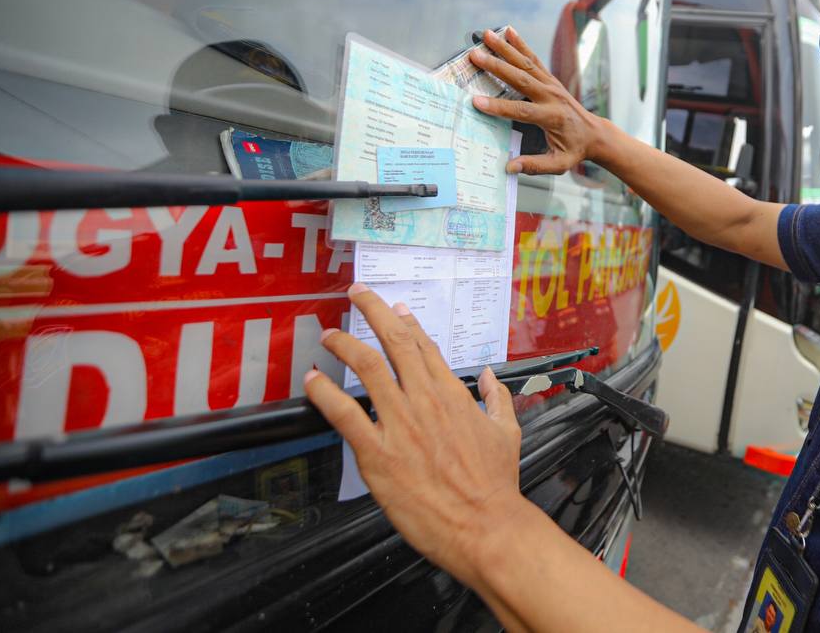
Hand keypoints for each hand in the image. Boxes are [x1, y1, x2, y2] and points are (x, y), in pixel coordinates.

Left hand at [303, 284, 526, 591]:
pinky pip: (345, 415)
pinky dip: (325, 394)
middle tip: (357, 294)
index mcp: (453, 395)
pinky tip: (313, 381)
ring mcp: (400, 425)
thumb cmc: (496, 484)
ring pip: (366, 368)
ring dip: (344, 345)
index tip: (396, 308)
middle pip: (394, 342)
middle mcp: (424, 401)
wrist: (486, 525)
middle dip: (372, 311)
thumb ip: (497, 399)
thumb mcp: (507, 432)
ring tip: (329, 335)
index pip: (425, 347)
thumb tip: (490, 377)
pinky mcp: (378, 454)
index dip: (407, 323)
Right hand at [468, 27, 607, 174]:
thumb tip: (510, 167)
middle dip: (496, 66)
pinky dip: (521, 44)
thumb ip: (535, 165)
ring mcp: (551, 84)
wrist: (594, 134)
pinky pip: (534, 59)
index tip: (477, 102)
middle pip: (520, 79)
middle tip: (475, 55)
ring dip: (505, 48)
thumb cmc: (575, 149)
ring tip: (486, 35)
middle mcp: (551, 96)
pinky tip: (508, 31)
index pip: (521, 110)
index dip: (498, 107)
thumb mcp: (559, 163)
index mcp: (551, 117)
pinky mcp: (550, 79)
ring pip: (526, 63)